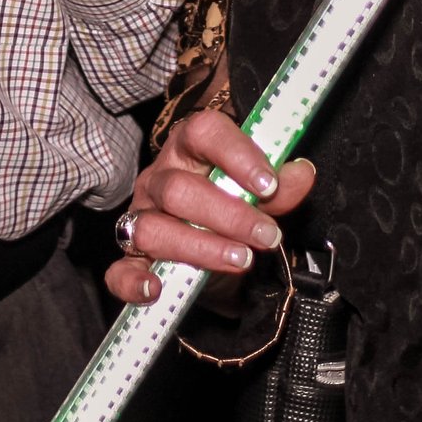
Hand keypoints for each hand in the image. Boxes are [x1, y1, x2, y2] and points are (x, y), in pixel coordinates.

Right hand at [104, 110, 316, 303]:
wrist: (217, 263)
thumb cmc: (234, 213)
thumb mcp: (260, 199)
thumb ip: (280, 188)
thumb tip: (301, 173)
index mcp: (190, 150)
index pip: (203, 132)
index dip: (236, 154)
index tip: (268, 185)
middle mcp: (159, 180)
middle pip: (178, 189)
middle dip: (229, 215)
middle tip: (268, 235)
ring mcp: (140, 218)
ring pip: (152, 229)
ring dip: (200, 247)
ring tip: (241, 260)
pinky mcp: (131, 259)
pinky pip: (119, 270)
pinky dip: (133, 281)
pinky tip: (156, 289)